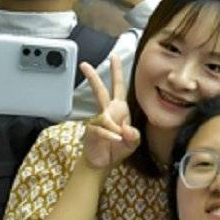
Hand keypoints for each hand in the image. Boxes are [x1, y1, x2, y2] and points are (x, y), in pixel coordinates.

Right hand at [80, 49, 140, 171]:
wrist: (102, 162)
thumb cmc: (118, 149)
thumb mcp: (133, 142)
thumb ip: (134, 136)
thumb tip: (125, 129)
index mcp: (120, 109)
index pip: (119, 87)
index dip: (117, 72)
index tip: (114, 57)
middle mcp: (108, 112)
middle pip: (100, 91)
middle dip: (93, 77)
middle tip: (84, 64)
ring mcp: (98, 120)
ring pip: (104, 116)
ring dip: (113, 128)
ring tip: (119, 138)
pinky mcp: (91, 130)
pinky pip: (101, 130)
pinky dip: (109, 136)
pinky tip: (115, 141)